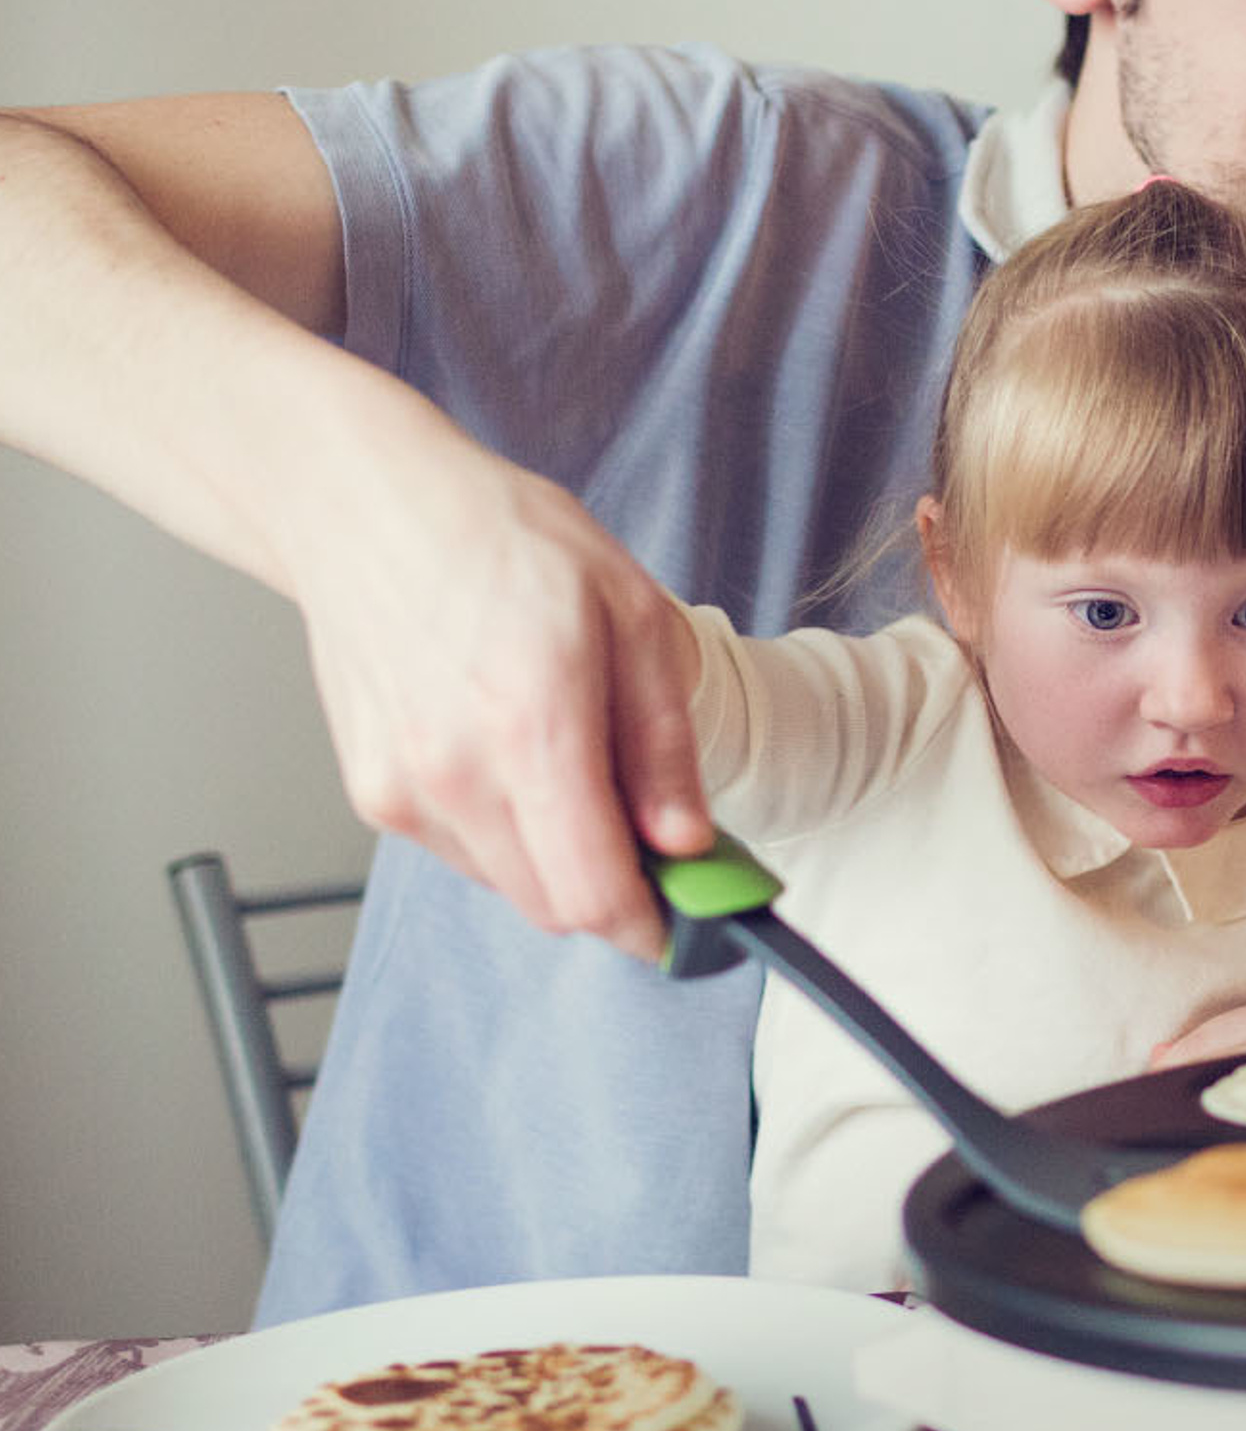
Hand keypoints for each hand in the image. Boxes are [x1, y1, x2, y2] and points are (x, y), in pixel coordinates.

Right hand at [284, 394, 712, 960]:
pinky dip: (507, 830)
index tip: (692, 914)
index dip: (655, 923)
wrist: (368, 507)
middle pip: (555, 907)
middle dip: (615, 887)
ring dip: (559, 856)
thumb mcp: (632, 617)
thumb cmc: (505, 541)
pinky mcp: (372, 793)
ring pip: (510, 886)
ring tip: (571, 755)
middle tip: (650, 827)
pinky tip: (511, 749)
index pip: (594, 894)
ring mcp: (402, 790)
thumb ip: (663, 745)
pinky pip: (464, 852)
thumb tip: (687, 843)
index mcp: (533, 727)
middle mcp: (455, 775)